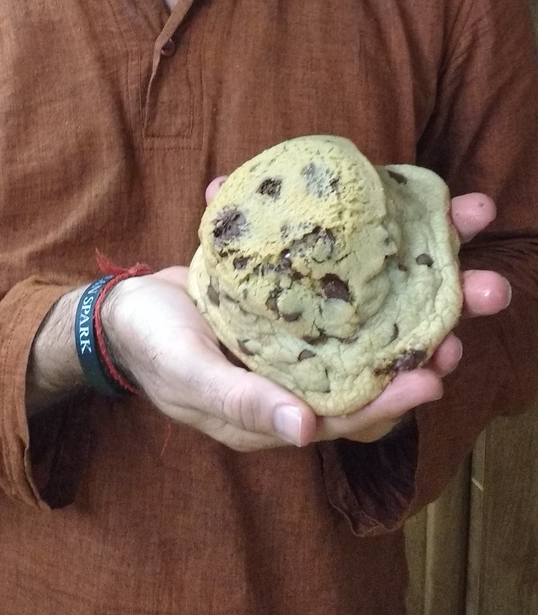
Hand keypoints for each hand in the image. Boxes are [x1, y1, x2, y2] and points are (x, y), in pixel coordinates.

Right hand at [100, 187, 510, 451]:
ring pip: (380, 293)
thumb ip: (244, 403)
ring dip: (422, 254)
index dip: (405, 388)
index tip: (445, 363)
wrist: (123, 311)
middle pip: (393, 343)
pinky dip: (362, 220)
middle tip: (490, 285)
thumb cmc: (155, 351)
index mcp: (293, 402)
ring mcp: (309, 321)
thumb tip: (303, 433)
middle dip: (444, 312)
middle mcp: (314, 364)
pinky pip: (341, 254)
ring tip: (462, 219)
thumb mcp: (191, 376)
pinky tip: (389, 182)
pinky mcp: (298, 280)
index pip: (363, 404)